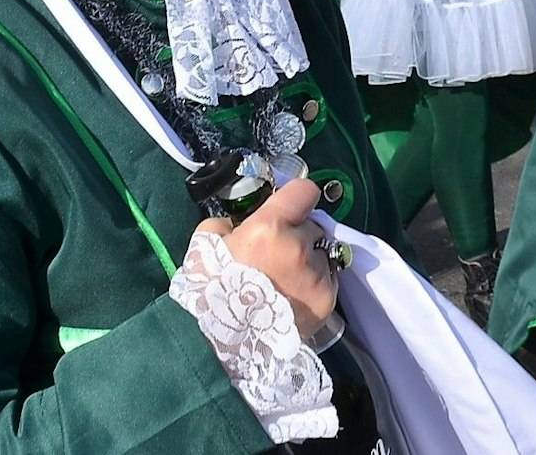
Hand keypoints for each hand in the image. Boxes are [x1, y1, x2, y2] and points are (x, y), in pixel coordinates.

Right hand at [194, 178, 333, 335]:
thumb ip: (231, 222)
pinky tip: (294, 295)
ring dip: (308, 260)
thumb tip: (244, 221)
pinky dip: (315, 283)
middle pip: (313, 226)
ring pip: (323, 254)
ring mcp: (317, 275)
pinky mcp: (327, 300)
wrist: (221, 343)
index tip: (291, 206)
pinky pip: (328, 279)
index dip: (296, 197)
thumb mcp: (207, 242)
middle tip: (277, 253)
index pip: (304, 192)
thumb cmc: (210, 290)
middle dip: (298, 234)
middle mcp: (300, 247)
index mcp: (270, 227)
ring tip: (284, 279)